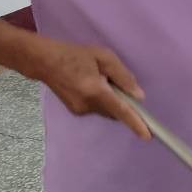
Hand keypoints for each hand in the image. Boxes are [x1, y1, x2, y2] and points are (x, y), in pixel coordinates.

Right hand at [27, 36, 149, 139]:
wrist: (44, 62)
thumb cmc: (75, 55)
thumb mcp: (103, 57)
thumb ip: (122, 76)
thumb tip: (138, 96)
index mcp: (95, 90)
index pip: (120, 110)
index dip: (135, 123)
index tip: (147, 136)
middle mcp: (88, 105)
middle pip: (115, 112)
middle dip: (122, 103)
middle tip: (115, 84)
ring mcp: (80, 110)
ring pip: (106, 111)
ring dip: (110, 101)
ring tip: (98, 79)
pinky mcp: (76, 111)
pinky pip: (97, 109)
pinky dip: (101, 101)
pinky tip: (90, 85)